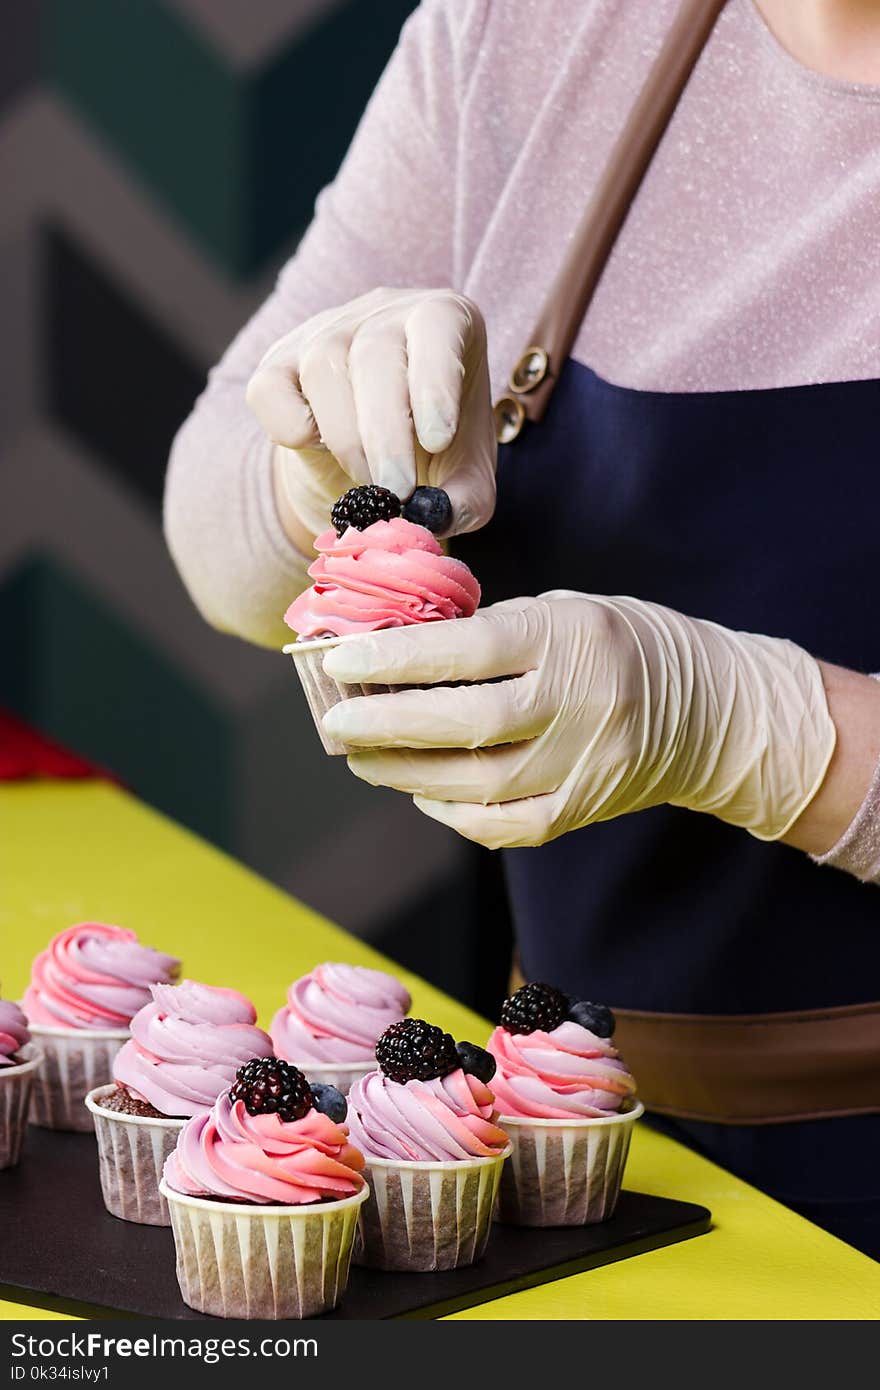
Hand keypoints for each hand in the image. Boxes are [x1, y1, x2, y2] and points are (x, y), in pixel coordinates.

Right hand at [245, 288, 495, 541]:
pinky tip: (318, 449)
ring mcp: (326, 330)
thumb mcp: (465, 476)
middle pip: (375, 354)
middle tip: (396, 489)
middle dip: (385, 432)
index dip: (435, 382)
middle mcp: (383, 313)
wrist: (374, 457)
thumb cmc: (432, 452)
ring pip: (324, 367)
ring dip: (346, 436)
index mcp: (443, 320)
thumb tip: (442, 514)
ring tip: (368, 480)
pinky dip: (289, 426)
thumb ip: (465, 498)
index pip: (437, 323)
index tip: (437, 441)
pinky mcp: (278, 363)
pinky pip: (270, 390)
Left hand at [320, 592, 836, 849]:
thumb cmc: (618, 645)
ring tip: (359, 755)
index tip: (341, 662)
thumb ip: (488, 631)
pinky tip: (420, 793)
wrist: (708, 710)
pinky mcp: (582, 809)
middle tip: (335, 720)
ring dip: (403, 771)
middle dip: (386, 723)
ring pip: (476, 781)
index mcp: (570, 639)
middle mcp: (578, 704)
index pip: (470, 650)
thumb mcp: (562, 611)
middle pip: (466, 723)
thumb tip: (392, 654)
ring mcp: (582, 764)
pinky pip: (504, 824)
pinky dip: (453, 813)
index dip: (398, 660)